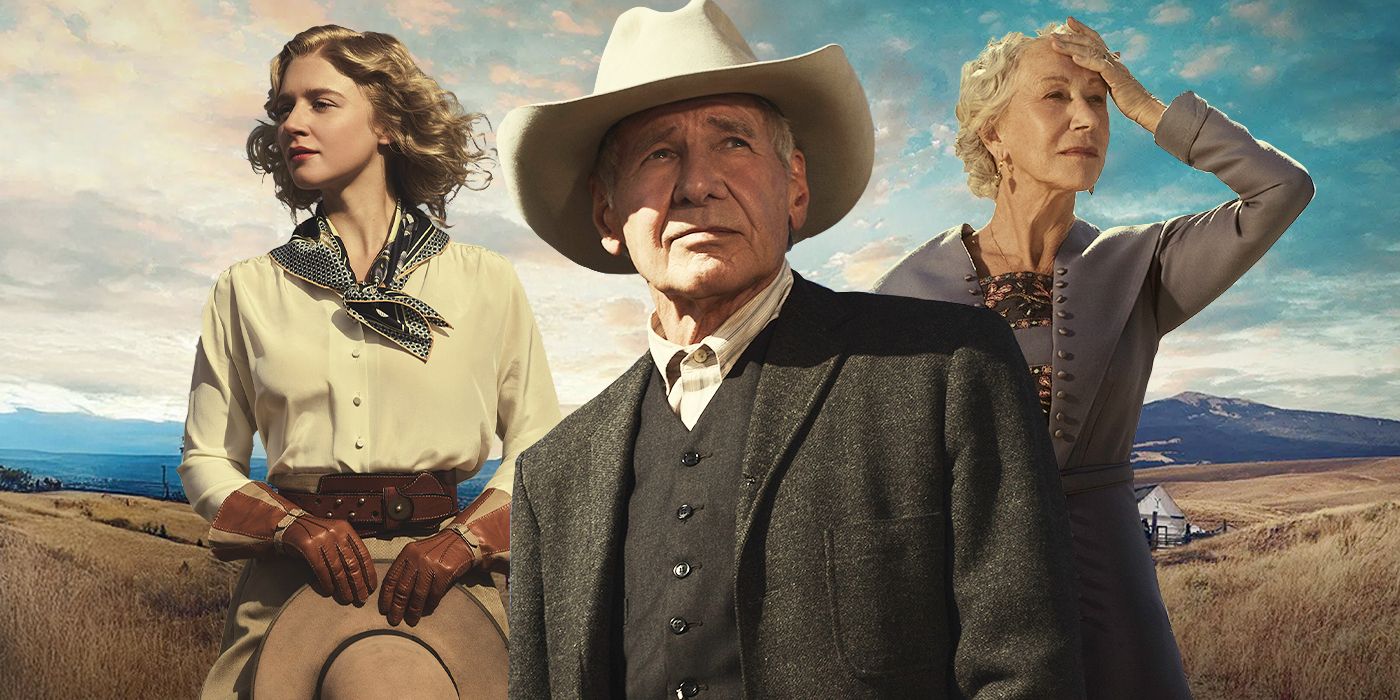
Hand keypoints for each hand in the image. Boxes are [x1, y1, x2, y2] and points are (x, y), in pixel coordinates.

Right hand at [205, 481, 376, 605]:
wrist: (286, 525)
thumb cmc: (313, 536)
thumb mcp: (333, 537)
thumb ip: (346, 550)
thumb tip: (361, 576)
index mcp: (346, 529)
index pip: (363, 554)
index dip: (369, 572)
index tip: (371, 587)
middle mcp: (336, 532)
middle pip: (352, 563)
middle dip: (359, 584)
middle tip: (362, 599)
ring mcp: (322, 538)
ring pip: (338, 568)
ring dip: (344, 587)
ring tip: (347, 599)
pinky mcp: (308, 546)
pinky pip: (321, 569)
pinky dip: (326, 582)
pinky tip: (329, 592)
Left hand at [378, 528, 477, 625]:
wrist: (461, 541)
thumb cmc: (437, 549)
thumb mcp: (418, 552)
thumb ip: (407, 568)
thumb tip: (395, 595)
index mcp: (407, 553)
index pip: (391, 578)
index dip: (386, 596)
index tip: (384, 610)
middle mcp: (416, 558)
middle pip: (403, 588)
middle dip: (397, 607)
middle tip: (394, 620)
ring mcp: (431, 565)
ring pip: (418, 593)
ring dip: (413, 610)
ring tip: (411, 621)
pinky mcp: (444, 572)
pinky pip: (435, 593)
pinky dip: (430, 604)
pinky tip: (427, 611)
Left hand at [1050, 16, 1166, 132]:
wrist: (1144, 107)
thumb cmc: (1128, 98)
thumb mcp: (1112, 84)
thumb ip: (1103, 74)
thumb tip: (1094, 71)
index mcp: (1110, 60)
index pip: (1094, 40)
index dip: (1082, 30)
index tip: (1068, 22)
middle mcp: (1112, 59)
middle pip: (1090, 42)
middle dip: (1071, 36)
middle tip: (1054, 32)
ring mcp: (1115, 67)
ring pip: (1091, 51)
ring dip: (1072, 47)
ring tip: (1055, 44)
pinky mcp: (1116, 78)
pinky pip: (1100, 66)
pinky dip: (1086, 61)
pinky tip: (1074, 58)